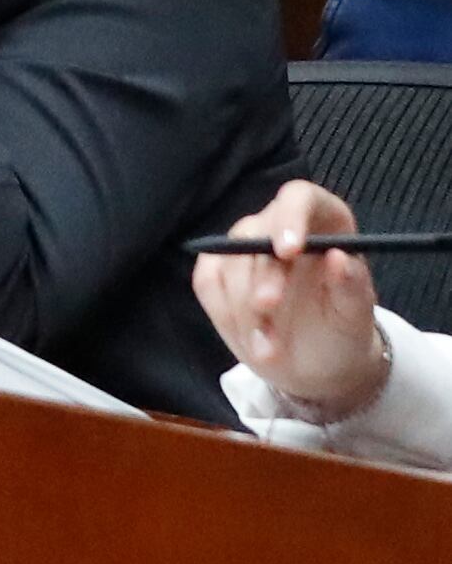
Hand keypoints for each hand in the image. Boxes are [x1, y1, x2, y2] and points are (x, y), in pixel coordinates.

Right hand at [197, 179, 390, 421]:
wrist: (315, 366)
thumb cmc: (342, 333)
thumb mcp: (356, 316)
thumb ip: (353, 287)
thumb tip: (340, 258)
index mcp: (322, 223)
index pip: (299, 198)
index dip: (290, 217)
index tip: (288, 251)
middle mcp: (278, 227)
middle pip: (256, 232)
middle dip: (261, 274)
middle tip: (268, 308)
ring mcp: (244, 250)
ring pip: (228, 262)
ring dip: (244, 307)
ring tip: (269, 349)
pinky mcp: (218, 273)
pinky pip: (207, 282)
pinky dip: (225, 314)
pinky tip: (252, 339)